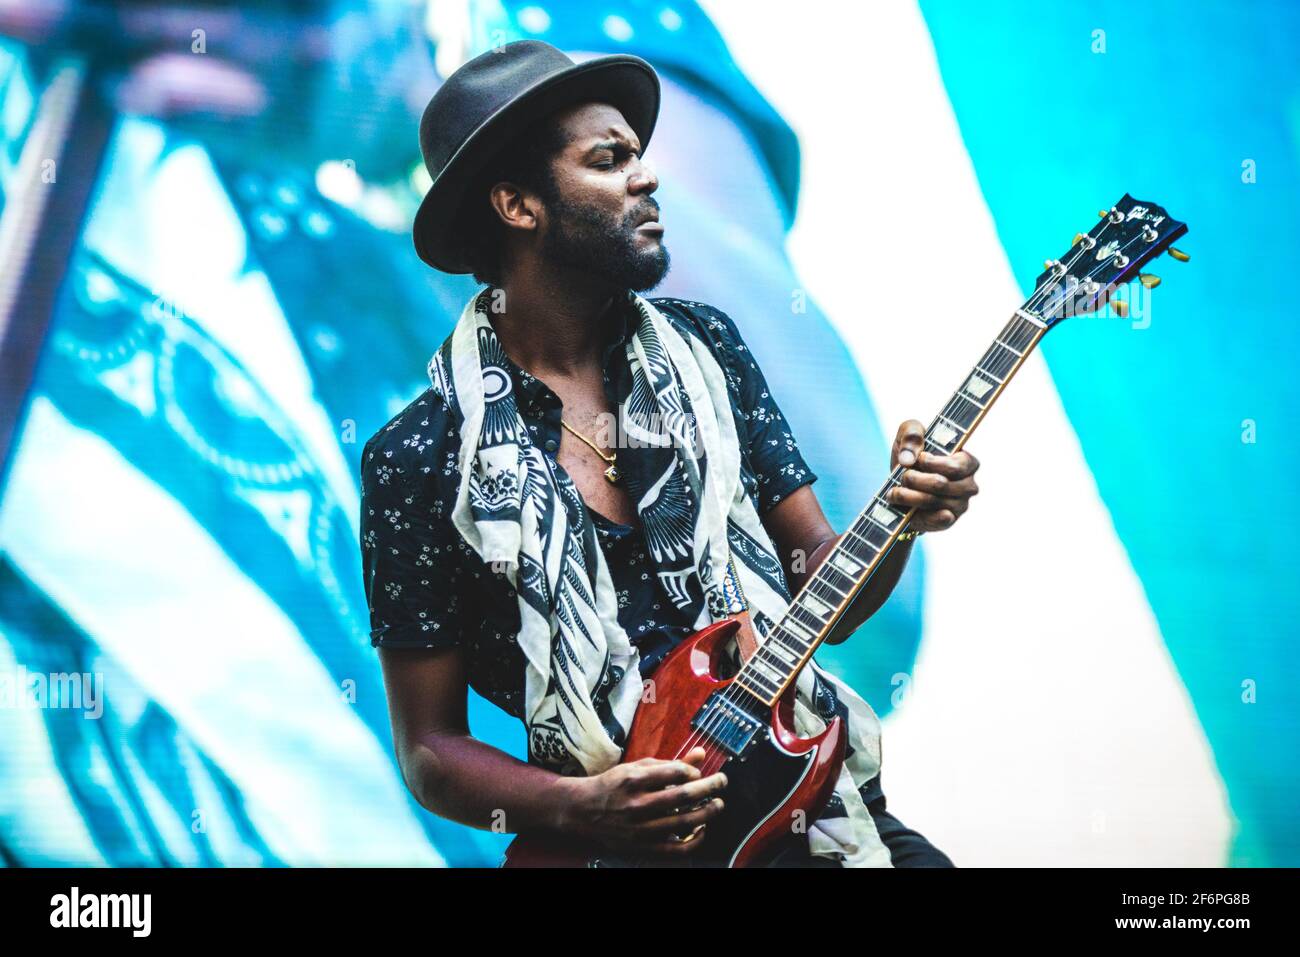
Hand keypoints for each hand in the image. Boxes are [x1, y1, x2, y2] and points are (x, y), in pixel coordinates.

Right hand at [561, 747, 726, 855]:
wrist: (583, 810)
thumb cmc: (613, 785)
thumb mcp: (637, 767)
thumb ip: (669, 762)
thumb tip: (700, 753)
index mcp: (634, 780)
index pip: (675, 772)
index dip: (693, 770)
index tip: (697, 772)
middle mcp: (637, 804)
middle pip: (684, 796)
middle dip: (710, 787)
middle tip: (722, 782)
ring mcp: (640, 828)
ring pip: (684, 822)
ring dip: (707, 812)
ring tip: (718, 804)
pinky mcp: (642, 846)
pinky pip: (675, 848)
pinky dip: (694, 840)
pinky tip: (702, 829)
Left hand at [886, 420, 979, 532]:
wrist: (900, 485)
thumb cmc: (910, 455)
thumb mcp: (908, 434)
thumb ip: (912, 433)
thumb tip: (909, 458)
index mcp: (967, 461)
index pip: (955, 466)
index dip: (931, 463)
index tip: (918, 459)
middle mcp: (969, 485)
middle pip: (940, 484)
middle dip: (913, 479)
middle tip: (903, 476)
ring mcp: (960, 505)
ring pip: (931, 501)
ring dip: (906, 496)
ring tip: (895, 491)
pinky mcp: (948, 521)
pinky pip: (935, 521)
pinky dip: (916, 513)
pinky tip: (906, 508)